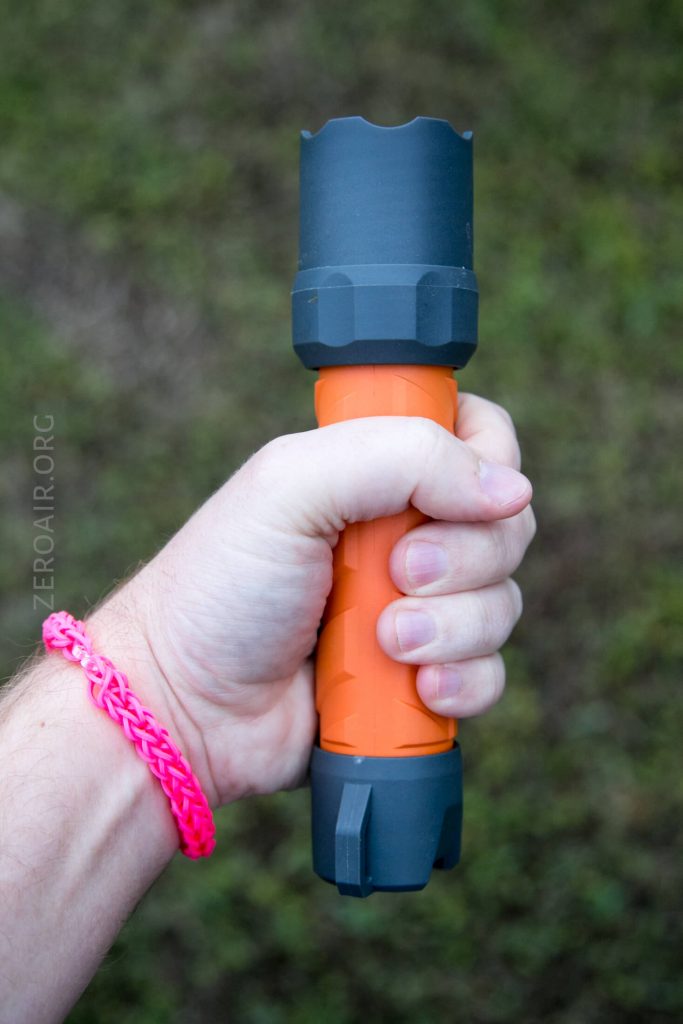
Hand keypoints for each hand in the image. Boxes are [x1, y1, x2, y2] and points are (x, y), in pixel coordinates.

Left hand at [91, 394, 533, 807]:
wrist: (187, 705)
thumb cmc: (223, 584)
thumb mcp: (293, 487)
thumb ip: (403, 457)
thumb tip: (514, 489)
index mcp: (377, 470)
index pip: (480, 434)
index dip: (489, 460)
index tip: (451, 495)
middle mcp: (407, 533)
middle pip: (506, 525)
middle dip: (462, 557)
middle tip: (395, 571)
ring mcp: (419, 609)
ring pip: (503, 604)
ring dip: (452, 626)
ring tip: (383, 640)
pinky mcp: (422, 678)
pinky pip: (490, 675)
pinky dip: (460, 683)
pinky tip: (416, 688)